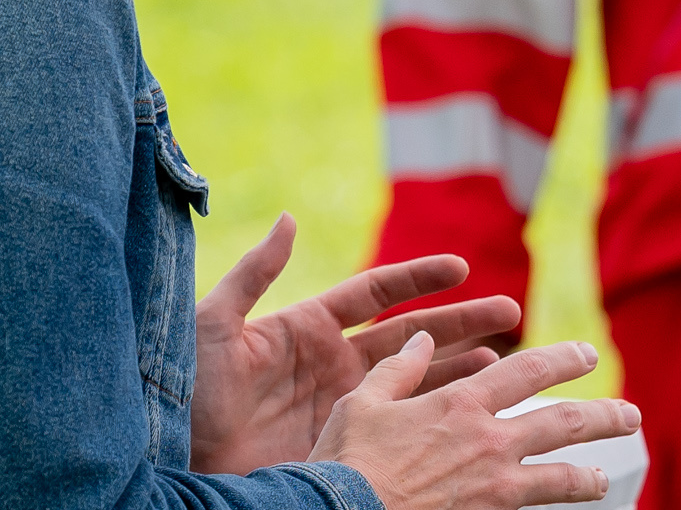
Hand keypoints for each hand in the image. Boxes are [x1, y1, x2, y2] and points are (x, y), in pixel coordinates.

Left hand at [191, 215, 521, 474]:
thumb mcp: (212, 326)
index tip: (460, 267)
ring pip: (413, 378)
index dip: (417, 278)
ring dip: (457, 366)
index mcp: (305, 328)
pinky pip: (396, 425)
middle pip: (409, 334)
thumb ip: (254, 274)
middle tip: (508, 309)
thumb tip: (290, 219)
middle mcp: (330, 363)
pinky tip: (466, 409)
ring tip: (503, 357)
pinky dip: (433, 414)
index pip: (374, 294)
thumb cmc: (182, 391)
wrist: (171, 461)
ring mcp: (339, 405)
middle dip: (459, 321)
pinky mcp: (339, 444)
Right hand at [317, 334, 640, 508]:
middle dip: (603, 415)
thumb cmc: (346, 462)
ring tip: (605, 475)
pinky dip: (554, 508)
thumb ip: (397, 369)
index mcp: (461, 402)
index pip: (527, 371)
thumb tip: (420, 339)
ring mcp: (493, 486)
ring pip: (560, 476)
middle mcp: (488, 440)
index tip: (587, 357)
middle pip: (563, 423)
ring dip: (589, 474)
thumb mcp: (361, 402)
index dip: (562, 360)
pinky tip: (567, 509)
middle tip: (628, 414)